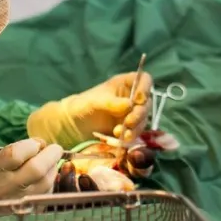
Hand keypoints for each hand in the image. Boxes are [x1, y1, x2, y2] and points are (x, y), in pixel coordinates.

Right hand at [0, 138, 62, 204]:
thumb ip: (14, 150)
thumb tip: (41, 144)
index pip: (15, 155)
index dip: (31, 145)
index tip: (36, 143)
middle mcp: (7, 189)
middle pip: (36, 169)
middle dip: (51, 154)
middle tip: (54, 149)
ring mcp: (21, 203)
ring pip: (47, 181)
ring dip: (53, 167)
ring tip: (49, 163)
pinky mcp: (32, 211)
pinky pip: (49, 192)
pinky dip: (51, 181)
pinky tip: (45, 177)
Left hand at [27, 72, 153, 149]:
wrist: (74, 125)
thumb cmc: (83, 105)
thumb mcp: (96, 102)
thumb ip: (112, 102)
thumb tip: (130, 104)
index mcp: (125, 84)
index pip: (145, 80)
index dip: (145, 88)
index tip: (138, 100)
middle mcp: (132, 97)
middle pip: (147, 102)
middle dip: (140, 114)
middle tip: (128, 122)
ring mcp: (132, 113)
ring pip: (143, 119)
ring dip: (136, 127)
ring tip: (121, 134)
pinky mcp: (129, 128)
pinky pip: (137, 132)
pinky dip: (131, 136)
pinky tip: (121, 139)